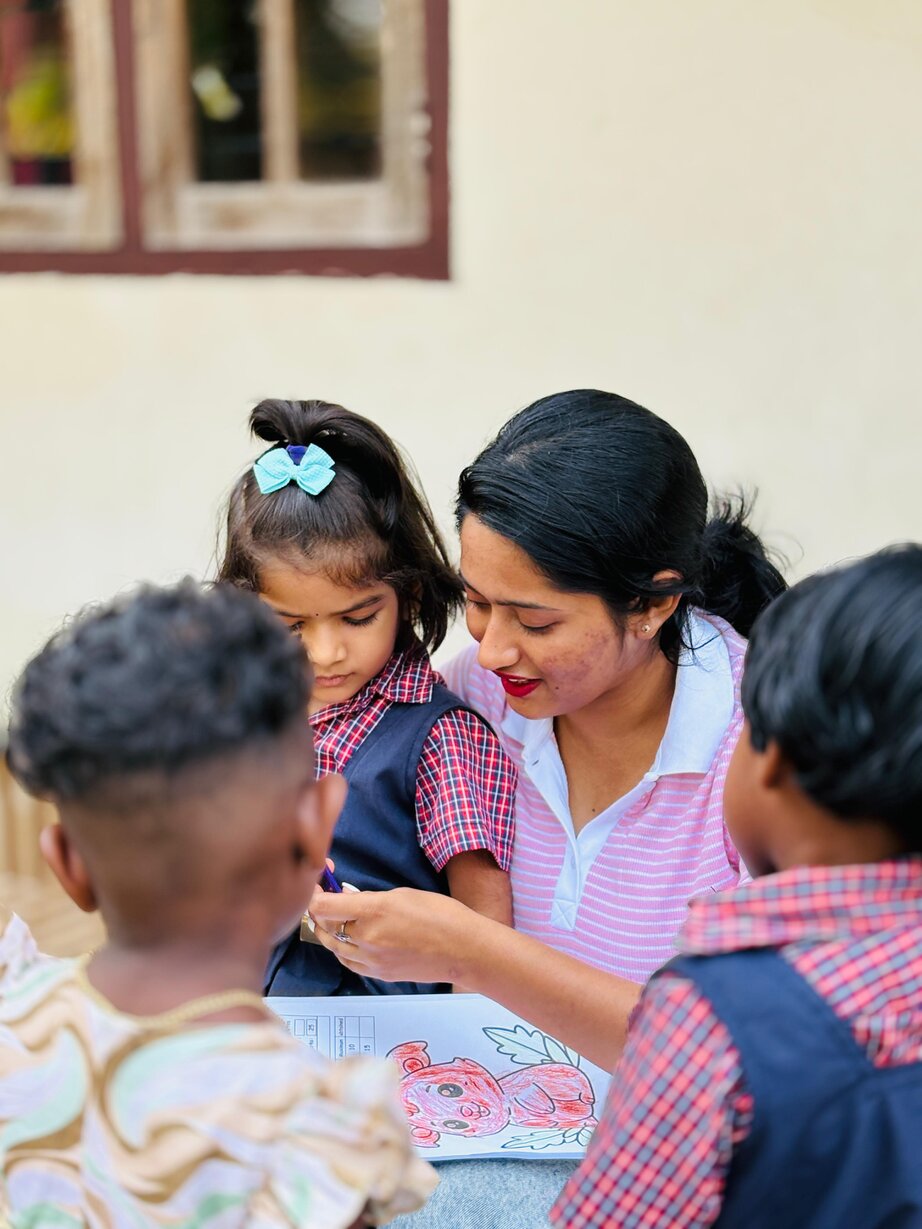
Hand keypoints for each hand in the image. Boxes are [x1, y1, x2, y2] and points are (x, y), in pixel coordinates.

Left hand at [309, 888, 473, 985]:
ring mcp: (371, 961)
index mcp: (373, 911)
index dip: (315, 892)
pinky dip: (341, 949)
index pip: (323, 906)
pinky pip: (348, 962)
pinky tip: (346, 939)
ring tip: (333, 916)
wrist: (462, 950)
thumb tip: (349, 899)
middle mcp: (366, 938)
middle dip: (320, 908)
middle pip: (325, 925)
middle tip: (326, 895)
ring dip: (328, 929)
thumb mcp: (402, 894)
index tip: (318, 883)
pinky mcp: (378, 974)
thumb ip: (370, 898)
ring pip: (333, 946)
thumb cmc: (440, 915)